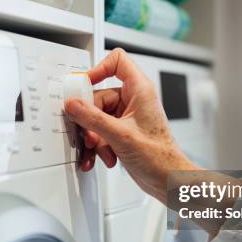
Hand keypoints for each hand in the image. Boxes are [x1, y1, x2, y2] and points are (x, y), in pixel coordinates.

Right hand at [64, 48, 195, 201]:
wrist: (167, 179)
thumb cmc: (159, 157)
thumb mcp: (120, 135)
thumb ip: (93, 118)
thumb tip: (73, 105)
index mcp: (140, 90)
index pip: (117, 61)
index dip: (98, 69)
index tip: (83, 84)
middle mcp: (133, 100)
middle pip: (99, 97)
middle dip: (91, 120)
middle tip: (89, 134)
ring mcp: (127, 116)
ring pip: (97, 118)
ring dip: (94, 137)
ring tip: (100, 150)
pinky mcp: (123, 132)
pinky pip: (101, 131)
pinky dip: (99, 145)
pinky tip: (104, 157)